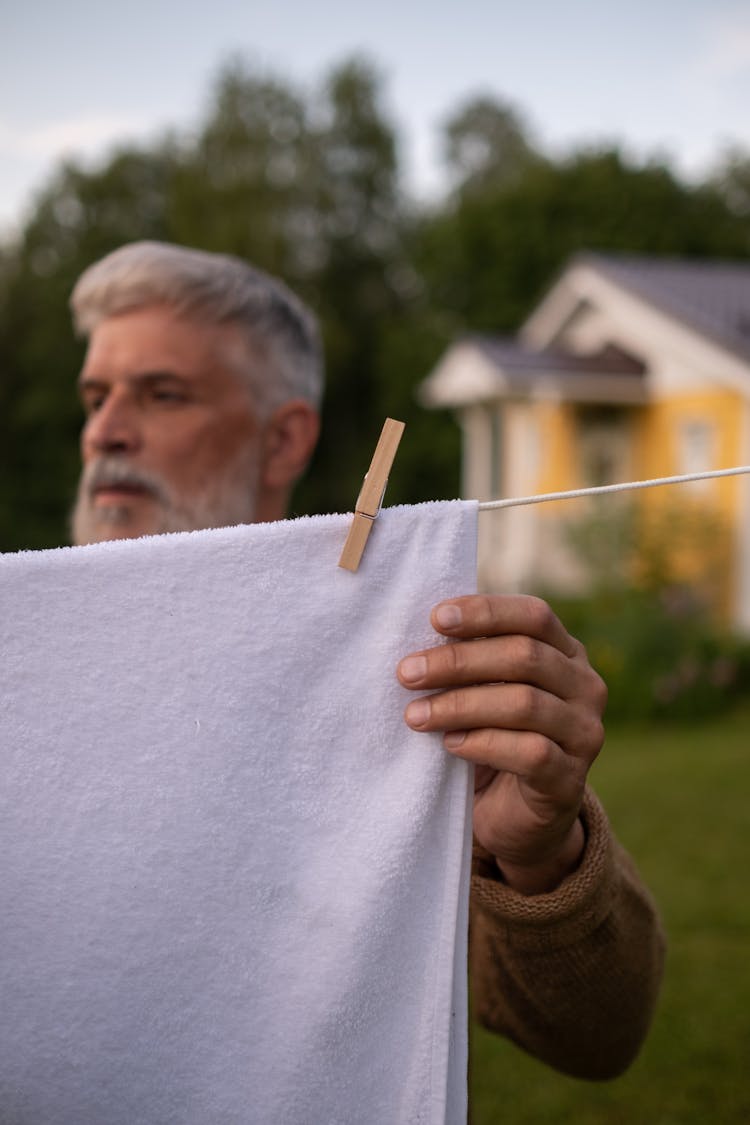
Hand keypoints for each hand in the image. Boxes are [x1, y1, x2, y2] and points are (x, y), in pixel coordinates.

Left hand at [397, 595, 606, 894]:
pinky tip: (450, 744)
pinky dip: (482, 744)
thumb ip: (471, 660)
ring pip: (524, 704)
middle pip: (525, 657)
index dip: (486, 613)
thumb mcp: (485, 689)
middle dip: (458, 661)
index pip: (534, 616)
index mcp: (567, 653)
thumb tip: (423, 633)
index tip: (436, 619)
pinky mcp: (570, 780)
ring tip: (415, 714)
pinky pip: (530, 753)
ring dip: (460, 705)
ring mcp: (583, 734)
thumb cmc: (493, 736)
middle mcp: (585, 687)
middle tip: (407, 673)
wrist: (515, 816)